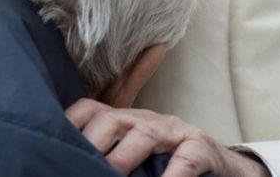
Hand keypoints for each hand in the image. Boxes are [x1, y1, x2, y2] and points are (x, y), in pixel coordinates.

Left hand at [65, 98, 269, 176]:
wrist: (225, 171)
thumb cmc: (169, 165)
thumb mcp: (135, 155)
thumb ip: (110, 152)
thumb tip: (78, 163)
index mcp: (123, 121)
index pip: (90, 109)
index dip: (70, 122)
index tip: (54, 141)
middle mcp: (145, 121)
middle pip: (111, 119)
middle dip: (92, 142)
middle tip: (79, 165)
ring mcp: (174, 131)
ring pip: (144, 133)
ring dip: (124, 156)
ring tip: (113, 174)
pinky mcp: (202, 148)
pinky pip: (186, 158)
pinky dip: (173, 174)